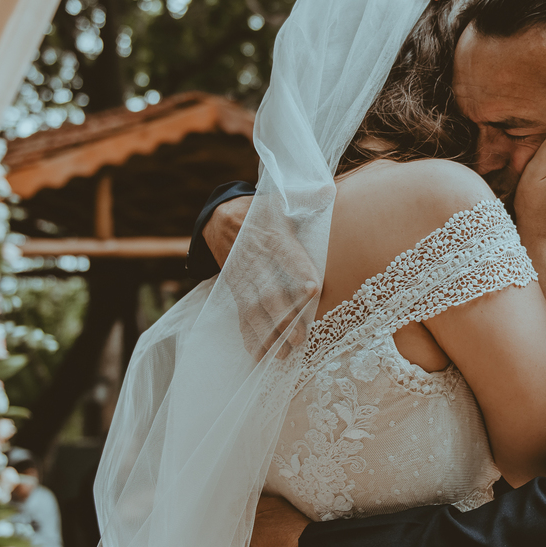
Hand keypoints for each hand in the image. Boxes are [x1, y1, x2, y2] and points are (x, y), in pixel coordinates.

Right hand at [206, 196, 320, 360]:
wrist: (221, 220)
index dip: (299, 271)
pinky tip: (260, 357)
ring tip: (285, 353)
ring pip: (255, 310)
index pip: (287, 255)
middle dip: (285, 315)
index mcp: (271, 238)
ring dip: (270, 333)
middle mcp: (256, 262)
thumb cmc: (262, 212)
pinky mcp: (237, 293)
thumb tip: (324, 189)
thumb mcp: (280, 199)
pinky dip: (250, 338)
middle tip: (301, 337)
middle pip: (269, 291)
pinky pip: (242, 317)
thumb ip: (304, 196)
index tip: (314, 288)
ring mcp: (244, 280)